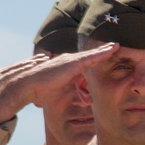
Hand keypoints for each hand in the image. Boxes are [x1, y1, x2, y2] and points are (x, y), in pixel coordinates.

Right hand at [0, 43, 117, 124]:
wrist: (28, 85)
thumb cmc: (40, 91)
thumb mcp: (59, 91)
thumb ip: (68, 91)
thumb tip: (79, 99)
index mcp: (66, 67)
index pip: (84, 62)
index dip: (95, 58)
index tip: (105, 55)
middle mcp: (69, 61)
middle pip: (90, 56)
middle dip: (102, 51)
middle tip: (115, 45)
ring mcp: (71, 61)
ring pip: (92, 55)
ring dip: (105, 50)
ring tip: (117, 45)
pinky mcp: (73, 63)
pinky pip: (92, 57)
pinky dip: (102, 53)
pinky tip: (112, 49)